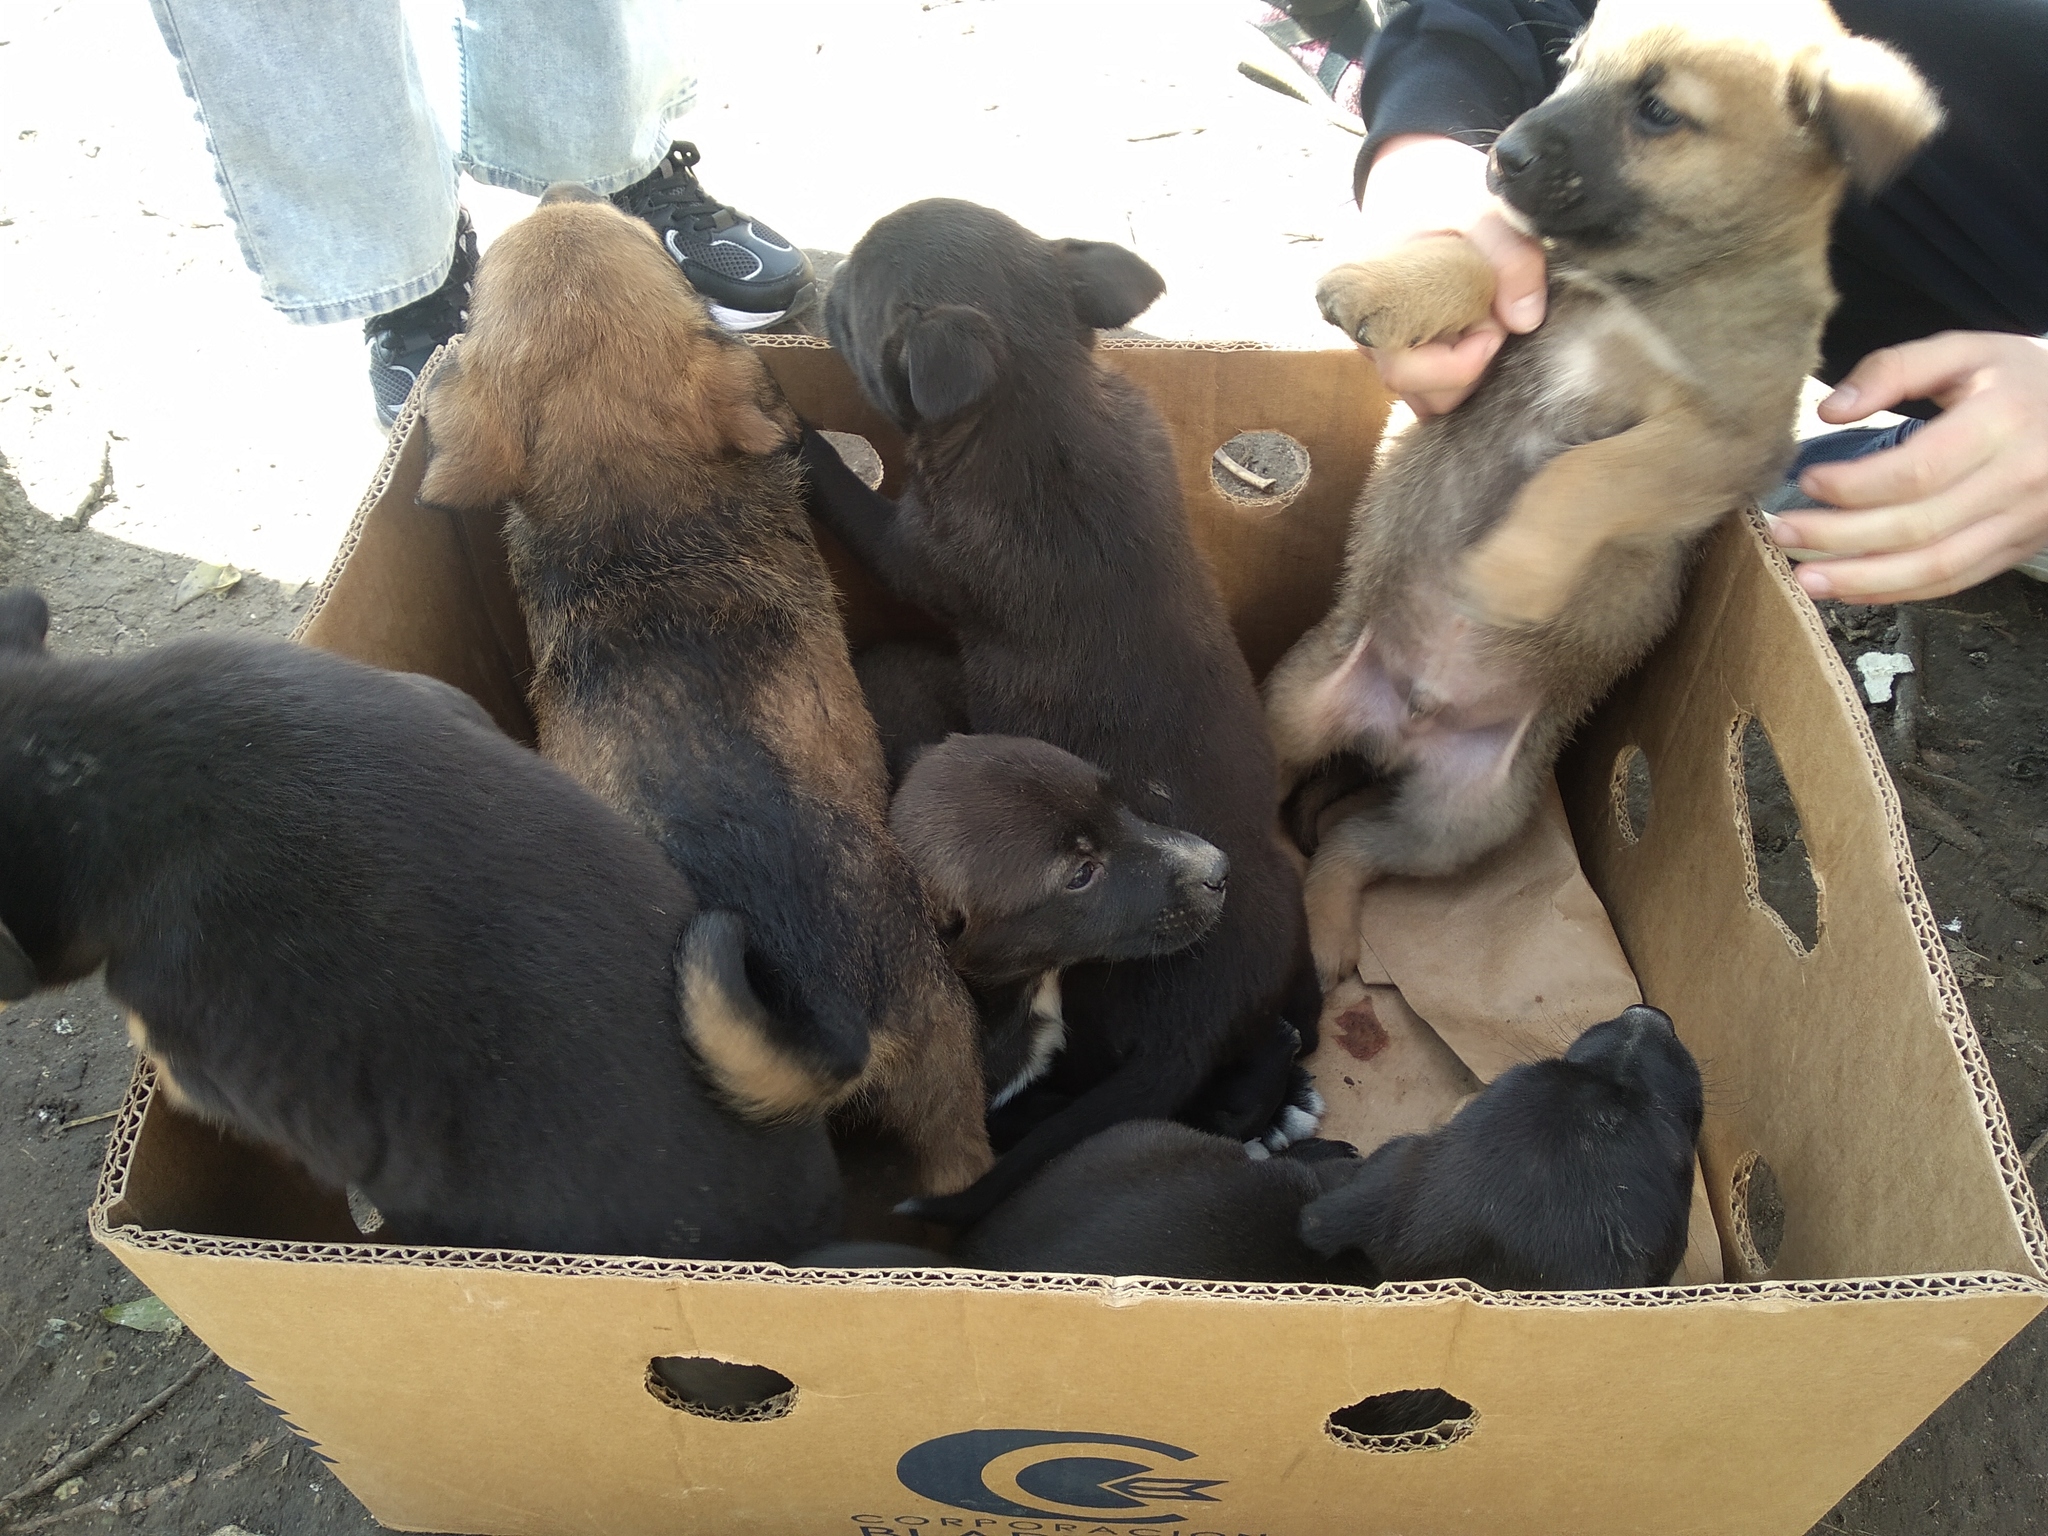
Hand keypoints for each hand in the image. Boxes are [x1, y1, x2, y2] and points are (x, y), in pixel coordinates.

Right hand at [1354, 134, 1547, 415]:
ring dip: (1468, 372)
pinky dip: (1464, 368)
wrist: (1418, 180)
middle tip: (1494, 321)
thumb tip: (1524, 320)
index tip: (1493, 328)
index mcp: (1366, 304)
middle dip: (1469, 368)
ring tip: (1487, 323)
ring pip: (1428, 396)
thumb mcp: (1480, 206)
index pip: (1404, 372)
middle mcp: (1367, 335)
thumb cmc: (1440, 194)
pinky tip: (1481, 332)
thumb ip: (1510, 254)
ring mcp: (1386, 347)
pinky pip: (1434, 384)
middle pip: (1421, 394)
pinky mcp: (1407, 351)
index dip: (1456, 363)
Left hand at [1766, 333, 2047, 603]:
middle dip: (1839, 536)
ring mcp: (2021, 521)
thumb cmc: (2016, 378)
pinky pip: (1953, 583)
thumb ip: (1894, 368)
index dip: (1854, 485)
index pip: (1917, 471)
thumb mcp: (1964, 350)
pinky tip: (1850, 590)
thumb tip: (1831, 410)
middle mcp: (2018, 479)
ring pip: (1935, 567)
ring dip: (1862, 580)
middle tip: (1783, 533)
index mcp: (2003, 422)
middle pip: (1917, 526)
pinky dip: (1897, 592)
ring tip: (1804, 579)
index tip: (1807, 480)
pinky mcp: (2016, 548)